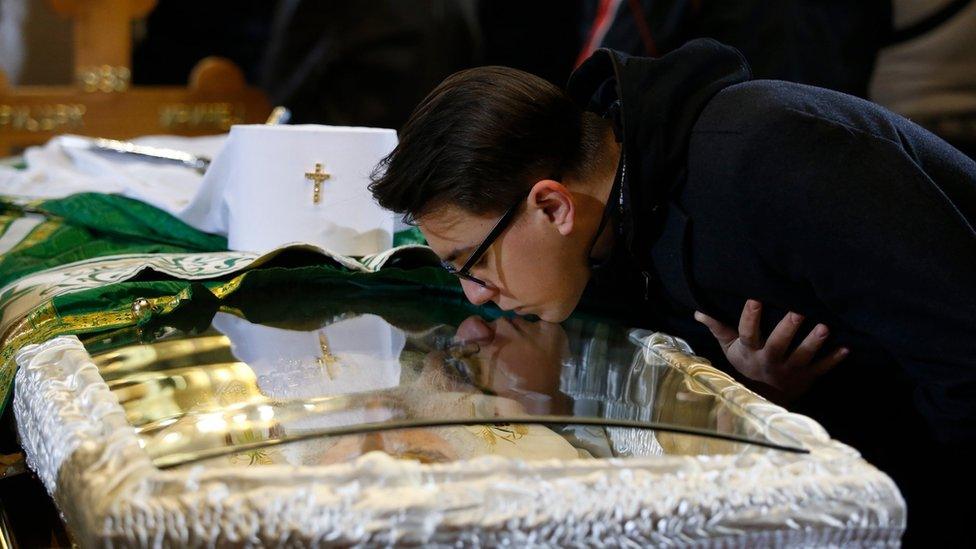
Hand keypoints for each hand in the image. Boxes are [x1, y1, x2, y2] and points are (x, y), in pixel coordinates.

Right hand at [694, 299, 848, 401]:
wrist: (763, 399)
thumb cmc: (746, 365)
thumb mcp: (730, 348)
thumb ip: (718, 328)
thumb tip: (698, 310)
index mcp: (750, 352)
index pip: (747, 333)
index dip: (750, 317)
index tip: (755, 298)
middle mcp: (769, 362)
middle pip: (778, 344)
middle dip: (788, 328)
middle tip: (799, 310)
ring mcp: (789, 371)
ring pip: (802, 357)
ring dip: (814, 343)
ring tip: (824, 327)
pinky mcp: (807, 378)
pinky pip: (822, 369)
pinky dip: (834, 360)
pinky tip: (846, 348)